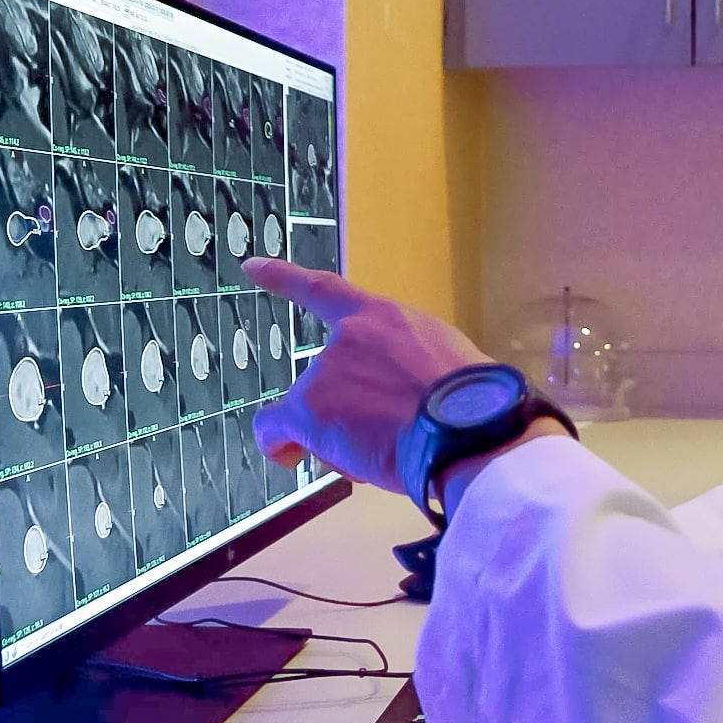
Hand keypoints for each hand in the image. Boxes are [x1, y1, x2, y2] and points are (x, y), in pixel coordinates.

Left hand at [243, 258, 491, 494]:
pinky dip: (278, 443)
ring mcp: (324, 373)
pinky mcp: (307, 410)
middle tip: (383, 435)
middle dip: (347, 407)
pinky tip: (288, 455)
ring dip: (335, 433)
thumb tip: (410, 400)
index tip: (251, 266)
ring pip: (312, 410)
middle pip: (328, 377)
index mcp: (386, 318)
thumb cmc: (471, 403)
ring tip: (376, 455)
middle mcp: (347, 338)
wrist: (463, 429)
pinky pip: (275, 429)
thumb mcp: (447, 365)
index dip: (285, 278)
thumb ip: (415, 368)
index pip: (327, 290)